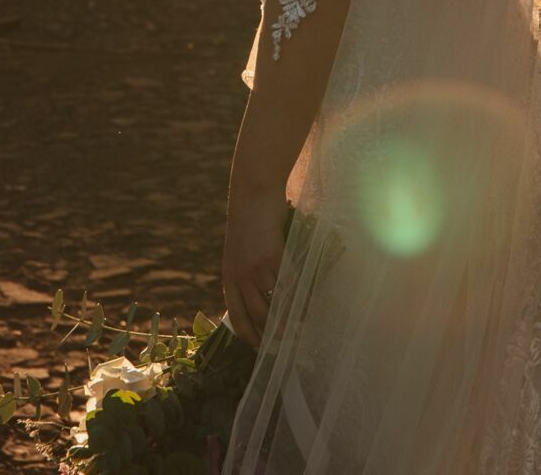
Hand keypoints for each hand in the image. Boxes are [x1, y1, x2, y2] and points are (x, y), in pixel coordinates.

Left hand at [222, 182, 288, 348]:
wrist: (252, 193)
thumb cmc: (250, 221)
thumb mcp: (239, 252)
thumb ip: (247, 274)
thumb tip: (265, 298)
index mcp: (229, 278)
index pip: (238, 319)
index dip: (251, 337)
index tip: (263, 347)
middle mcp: (241, 278)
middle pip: (258, 318)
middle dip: (275, 334)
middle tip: (290, 341)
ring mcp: (257, 269)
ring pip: (275, 307)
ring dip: (290, 320)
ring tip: (303, 327)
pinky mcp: (274, 258)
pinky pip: (290, 286)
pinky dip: (301, 298)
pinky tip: (311, 302)